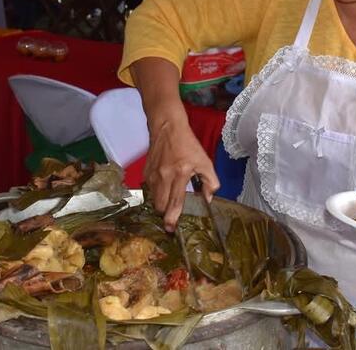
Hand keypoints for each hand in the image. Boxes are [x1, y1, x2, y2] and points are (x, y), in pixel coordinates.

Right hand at [144, 114, 219, 230]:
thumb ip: (210, 181)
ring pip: (153, 199)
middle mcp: (164, 176)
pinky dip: (156, 192)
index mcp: (180, 173)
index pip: (175, 201)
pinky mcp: (146, 172)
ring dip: (161, 203)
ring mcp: (153, 174)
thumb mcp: (205, 161)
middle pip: (160, 206)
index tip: (171, 228)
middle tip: (172, 214)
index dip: (172, 218)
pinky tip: (163, 186)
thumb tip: (208, 198)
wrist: (167, 127)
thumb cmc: (187, 144)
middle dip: (166, 213)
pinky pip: (149, 189)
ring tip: (169, 199)